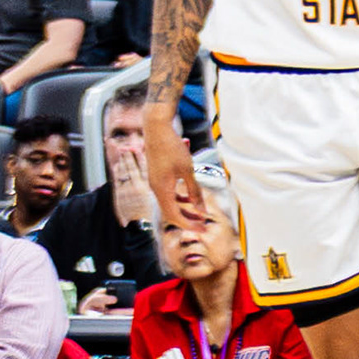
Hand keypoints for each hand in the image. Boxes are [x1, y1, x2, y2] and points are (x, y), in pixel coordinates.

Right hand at [140, 100, 203, 237]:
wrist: (156, 128)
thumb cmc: (171, 147)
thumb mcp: (188, 171)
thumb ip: (194, 192)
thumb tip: (201, 210)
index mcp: (161, 189)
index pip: (174, 216)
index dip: (189, 225)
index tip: (203, 230)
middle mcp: (155, 187)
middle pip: (170, 211)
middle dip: (187, 219)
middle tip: (203, 224)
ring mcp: (154, 181)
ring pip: (169, 202)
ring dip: (184, 208)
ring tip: (199, 211)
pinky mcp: (156, 175)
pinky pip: (167, 193)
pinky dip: (179, 198)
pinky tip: (189, 196)